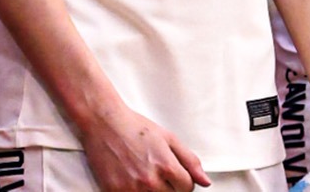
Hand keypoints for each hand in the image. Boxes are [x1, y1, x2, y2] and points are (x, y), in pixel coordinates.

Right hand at [79, 106, 210, 191]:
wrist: (104, 124)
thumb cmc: (135, 128)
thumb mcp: (169, 138)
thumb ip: (190, 161)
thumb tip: (205, 181)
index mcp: (166, 165)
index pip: (187, 188)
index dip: (184, 182)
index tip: (176, 176)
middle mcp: (150, 181)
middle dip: (171, 188)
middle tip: (160, 175)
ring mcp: (131, 189)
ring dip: (154, 191)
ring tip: (147, 176)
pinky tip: (134, 182)